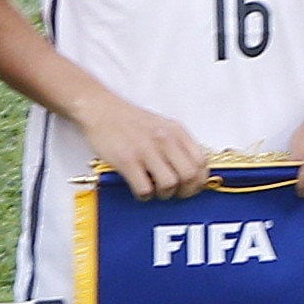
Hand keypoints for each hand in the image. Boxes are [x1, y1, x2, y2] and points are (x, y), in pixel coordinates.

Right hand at [81, 97, 213, 200]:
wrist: (100, 108)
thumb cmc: (131, 121)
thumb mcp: (163, 126)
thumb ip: (178, 145)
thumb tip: (193, 169)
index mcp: (177, 132)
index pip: (202, 162)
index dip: (199, 180)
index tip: (192, 186)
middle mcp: (165, 140)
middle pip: (190, 176)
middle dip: (185, 191)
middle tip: (175, 193)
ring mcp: (146, 150)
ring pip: (169, 184)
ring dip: (164, 194)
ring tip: (155, 190)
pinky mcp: (127, 160)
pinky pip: (144, 189)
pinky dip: (144, 195)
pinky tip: (139, 189)